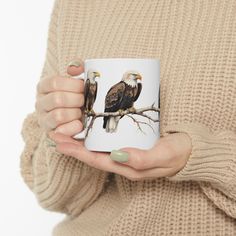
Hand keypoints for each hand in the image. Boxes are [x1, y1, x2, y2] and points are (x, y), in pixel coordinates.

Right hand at [35, 59, 84, 135]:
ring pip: (59, 115)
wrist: (73, 116)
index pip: (54, 82)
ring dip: (76, 113)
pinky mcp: (51, 133)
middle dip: (77, 100)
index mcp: (43, 87)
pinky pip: (62, 131)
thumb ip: (76, 68)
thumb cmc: (74, 95)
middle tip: (84, 101)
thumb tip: (75, 68)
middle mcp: (40, 103)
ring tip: (81, 112)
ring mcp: (44, 119)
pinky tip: (80, 123)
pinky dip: (74, 127)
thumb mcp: (75, 79)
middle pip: (58, 99)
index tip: (83, 87)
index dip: (73, 85)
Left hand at [48, 131, 191, 180]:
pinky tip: (90, 129)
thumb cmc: (179, 153)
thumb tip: (117, 155)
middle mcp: (125, 162)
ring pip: (99, 149)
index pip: (97, 160)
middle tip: (56, 133)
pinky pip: (109, 143)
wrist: (191, 150)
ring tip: (67, 130)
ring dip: (82, 141)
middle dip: (74, 146)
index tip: (60, 142)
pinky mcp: (131, 146)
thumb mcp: (164, 156)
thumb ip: (141, 158)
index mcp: (129, 167)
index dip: (78, 152)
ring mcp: (127, 154)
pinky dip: (96, 137)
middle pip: (94, 155)